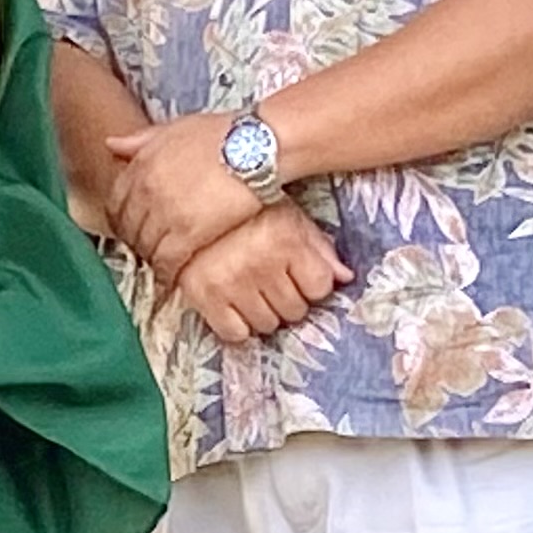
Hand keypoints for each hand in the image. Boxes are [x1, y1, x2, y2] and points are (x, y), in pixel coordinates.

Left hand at [105, 112, 268, 276]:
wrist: (257, 147)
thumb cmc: (224, 135)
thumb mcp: (176, 129)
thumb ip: (142, 141)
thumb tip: (111, 144)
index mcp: (141, 164)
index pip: (115, 203)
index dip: (123, 221)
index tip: (133, 230)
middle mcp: (146, 188)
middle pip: (129, 228)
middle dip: (136, 242)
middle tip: (148, 251)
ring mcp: (164, 211)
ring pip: (146, 247)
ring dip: (152, 259)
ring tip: (163, 265)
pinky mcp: (187, 231)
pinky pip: (167, 259)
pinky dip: (167, 271)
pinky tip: (173, 276)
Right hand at [170, 206, 350, 343]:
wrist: (187, 199)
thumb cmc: (245, 210)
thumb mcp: (289, 216)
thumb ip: (319, 246)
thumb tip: (346, 277)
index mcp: (287, 241)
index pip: (320, 287)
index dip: (313, 284)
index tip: (300, 275)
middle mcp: (262, 265)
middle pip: (295, 310)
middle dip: (289, 299)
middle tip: (274, 283)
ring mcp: (233, 284)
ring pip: (267, 324)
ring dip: (265, 313)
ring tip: (253, 292)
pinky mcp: (205, 297)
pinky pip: (234, 333)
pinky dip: (237, 326)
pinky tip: (235, 306)